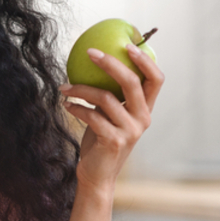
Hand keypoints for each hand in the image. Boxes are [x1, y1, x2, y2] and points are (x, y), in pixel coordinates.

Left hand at [62, 44, 163, 192]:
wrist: (97, 175)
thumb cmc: (99, 140)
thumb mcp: (108, 116)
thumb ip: (110, 96)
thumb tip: (93, 64)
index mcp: (145, 110)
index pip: (156, 80)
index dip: (145, 60)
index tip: (126, 45)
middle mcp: (143, 119)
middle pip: (132, 82)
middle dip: (111, 63)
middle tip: (90, 52)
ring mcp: (130, 130)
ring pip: (105, 98)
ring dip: (80, 89)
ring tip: (63, 87)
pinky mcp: (114, 140)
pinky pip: (92, 116)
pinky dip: (76, 108)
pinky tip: (65, 104)